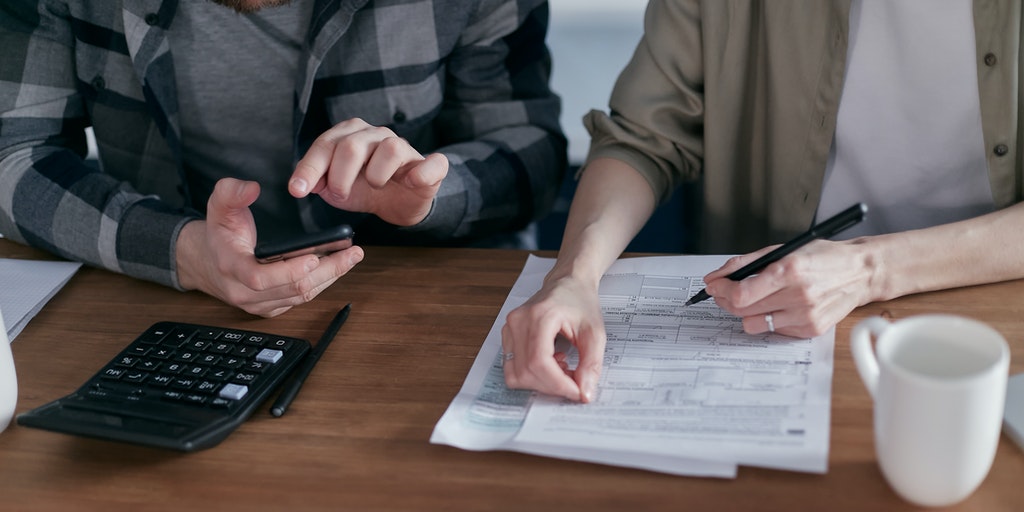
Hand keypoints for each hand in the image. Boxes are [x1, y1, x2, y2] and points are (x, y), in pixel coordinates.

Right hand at [176, 178, 363, 316]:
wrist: (208, 262)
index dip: (288, 271)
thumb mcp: (218, 206)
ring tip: (352, 257)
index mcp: (231, 268)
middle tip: (351, 253)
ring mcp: (259, 304)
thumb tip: (251, 188)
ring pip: (301, 297)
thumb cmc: (219, 233)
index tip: (314, 257)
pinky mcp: (271, 308)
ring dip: (330, 277)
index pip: (260, 278)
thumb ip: (231, 192)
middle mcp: (245, 292)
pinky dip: (322, 283)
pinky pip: (300, 300)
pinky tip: (338, 267)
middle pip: (292, 289)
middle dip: (326, 271)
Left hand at [288, 118, 447, 225]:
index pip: (326, 144)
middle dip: (340, 177)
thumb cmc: (366, 189)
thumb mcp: (335, 188)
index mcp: (351, 134)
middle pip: (352, 146)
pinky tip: (410, 182)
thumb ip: (318, 181)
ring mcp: (405, 148)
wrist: (399, 203)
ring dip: (375, 175)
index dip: (310, 168)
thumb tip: (305, 183)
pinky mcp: (431, 166)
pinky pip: (432, 163)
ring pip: (390, 149)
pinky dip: (421, 173)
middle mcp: (377, 135)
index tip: (298, 190)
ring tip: (375, 186)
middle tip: (340, 194)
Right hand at [501, 275, 605, 402]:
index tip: (577, 392)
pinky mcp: (507, 336)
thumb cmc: (580, 301)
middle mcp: (518, 321)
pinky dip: (532, 375)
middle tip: (574, 382)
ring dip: (540, 382)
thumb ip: (591, 364)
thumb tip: (584, 393)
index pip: (539, 362)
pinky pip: (512, 368)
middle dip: (552, 386)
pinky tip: (551, 363)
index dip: (558, 384)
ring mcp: (509, 328)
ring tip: (562, 369)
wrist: (568, 283)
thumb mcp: (595, 332)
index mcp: (540, 316)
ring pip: (515, 374)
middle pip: (526, 372)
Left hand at [703, 239, 874, 336]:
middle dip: (726, 300)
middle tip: (724, 292)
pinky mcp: (811, 329)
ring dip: (746, 312)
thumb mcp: (782, 250)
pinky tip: (778, 306)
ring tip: (753, 299)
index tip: (713, 286)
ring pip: (754, 324)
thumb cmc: (821, 257)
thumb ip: (745, 263)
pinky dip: (769, 318)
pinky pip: (774, 330)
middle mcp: (798, 296)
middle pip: (743, 310)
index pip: (741, 294)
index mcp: (789, 271)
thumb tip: (716, 276)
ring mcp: (806, 316)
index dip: (720, 291)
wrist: (860, 272)